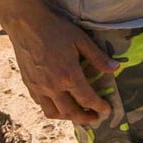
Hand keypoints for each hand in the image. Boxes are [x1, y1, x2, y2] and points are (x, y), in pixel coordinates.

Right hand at [3, 4, 118, 124]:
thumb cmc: (56, 29)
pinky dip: (52, 109)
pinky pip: (41, 104)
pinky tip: (59, 104)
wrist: (26, 24)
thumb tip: (116, 68)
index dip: (99, 107)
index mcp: (68, 75)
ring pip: (53, 112)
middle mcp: (52, 86)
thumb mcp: (81, 40)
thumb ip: (98, 57)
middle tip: (95, 118)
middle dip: (85, 117)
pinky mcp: (29, 85)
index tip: (107, 110)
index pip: (87, 99)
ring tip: (78, 115)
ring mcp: (38, 87)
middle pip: (70, 111)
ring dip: (67, 117)